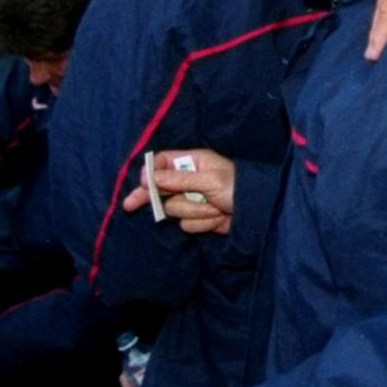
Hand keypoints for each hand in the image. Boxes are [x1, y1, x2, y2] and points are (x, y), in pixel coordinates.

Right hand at [121, 147, 237, 235]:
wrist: (258, 212)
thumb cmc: (238, 187)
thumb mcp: (210, 179)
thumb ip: (180, 179)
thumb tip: (153, 176)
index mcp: (193, 162)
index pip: (163, 162)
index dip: (150, 172)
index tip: (143, 184)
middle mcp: (189, 180)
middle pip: (159, 188)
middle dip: (149, 197)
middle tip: (129, 205)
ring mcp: (193, 200)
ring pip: (175, 209)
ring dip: (195, 211)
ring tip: (215, 207)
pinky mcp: (198, 218)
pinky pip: (188, 224)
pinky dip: (203, 223)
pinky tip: (219, 217)